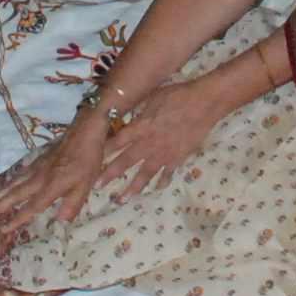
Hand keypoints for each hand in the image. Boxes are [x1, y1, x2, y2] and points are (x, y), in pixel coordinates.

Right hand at [0, 114, 115, 236]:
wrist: (84, 130)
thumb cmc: (87, 158)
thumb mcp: (86, 184)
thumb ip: (73, 204)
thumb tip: (60, 222)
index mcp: (50, 186)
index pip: (31, 207)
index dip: (17, 219)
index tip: (3, 230)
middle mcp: (38, 178)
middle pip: (13, 195)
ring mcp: (36, 167)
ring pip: (12, 184)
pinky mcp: (38, 159)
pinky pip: (18, 174)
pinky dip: (8, 182)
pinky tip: (6, 186)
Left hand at [85, 82, 217, 198]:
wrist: (204, 103)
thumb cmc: (178, 95)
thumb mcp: (153, 97)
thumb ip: (139, 110)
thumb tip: (128, 115)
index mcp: (141, 127)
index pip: (117, 142)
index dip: (103, 152)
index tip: (90, 162)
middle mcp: (148, 144)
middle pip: (126, 162)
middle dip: (110, 175)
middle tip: (97, 187)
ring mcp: (163, 153)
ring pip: (144, 174)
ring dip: (132, 187)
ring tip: (122, 199)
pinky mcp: (178, 158)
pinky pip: (167, 173)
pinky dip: (161, 182)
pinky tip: (156, 189)